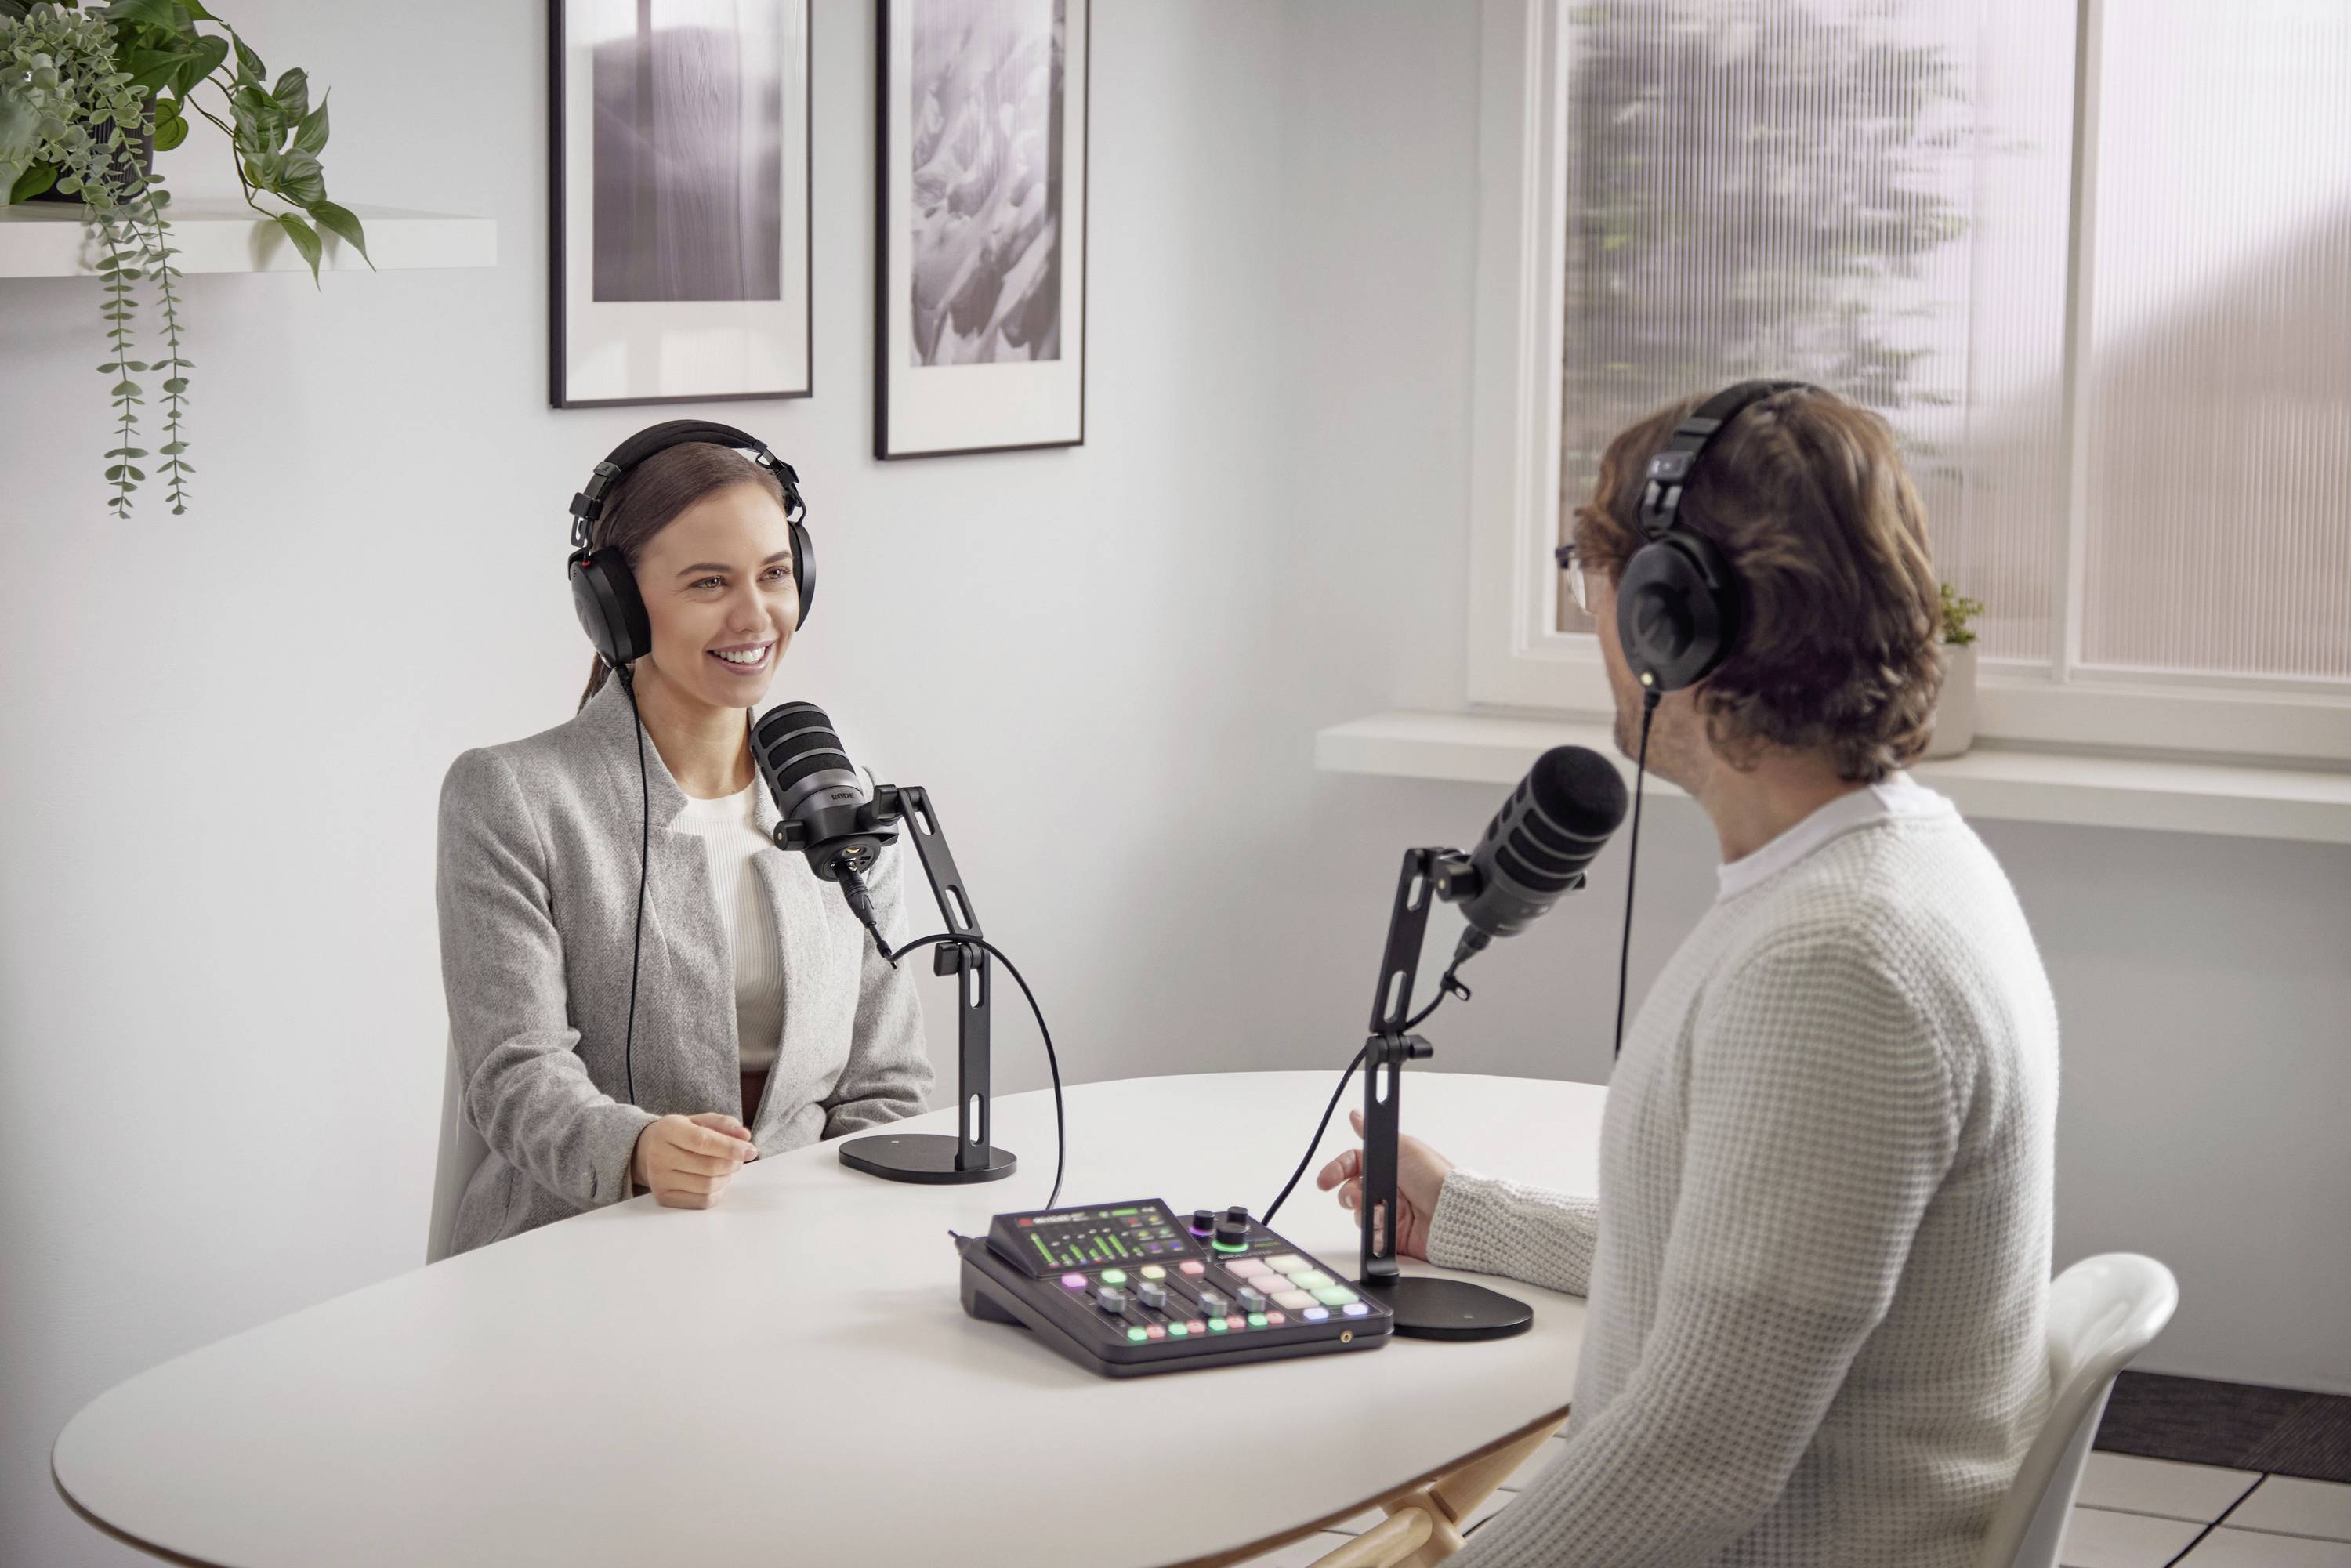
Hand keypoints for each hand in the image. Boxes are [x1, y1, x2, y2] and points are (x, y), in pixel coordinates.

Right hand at [630, 1112, 757, 1208]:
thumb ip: (725, 1124)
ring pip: (707, 1186)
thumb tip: (745, 1137)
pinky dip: (717, 1192)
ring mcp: (659, 1179)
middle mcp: (658, 1155)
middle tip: (739, 1159)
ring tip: (725, 1168)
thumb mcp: (701, 1120)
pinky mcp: (663, 1198)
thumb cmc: (683, 1134)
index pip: (702, 1141)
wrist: (650, 1150)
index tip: (750, 1150)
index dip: (730, 1147)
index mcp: (667, 1129)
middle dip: (732, 1163)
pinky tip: (716, 1181)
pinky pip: (702, 1201)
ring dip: (726, 1178)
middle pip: (708, 1166)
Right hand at [1315, 1108, 1454, 1260]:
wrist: (1453, 1213)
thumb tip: (1356, 1116)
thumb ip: (1374, 1133)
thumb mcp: (1404, 1147)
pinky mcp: (1394, 1236)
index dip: (1337, 1170)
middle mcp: (1388, 1188)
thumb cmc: (1435, 1177)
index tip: (1325, 1180)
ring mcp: (1390, 1213)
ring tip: (1378, 1211)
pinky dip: (1374, 1232)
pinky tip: (1385, 1226)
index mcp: (1389, 1165)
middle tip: (1356, 1197)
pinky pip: (1371, 1235)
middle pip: (1351, 1190)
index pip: (1353, 1164)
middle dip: (1348, 1194)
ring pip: (1358, 1214)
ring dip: (1363, 1212)